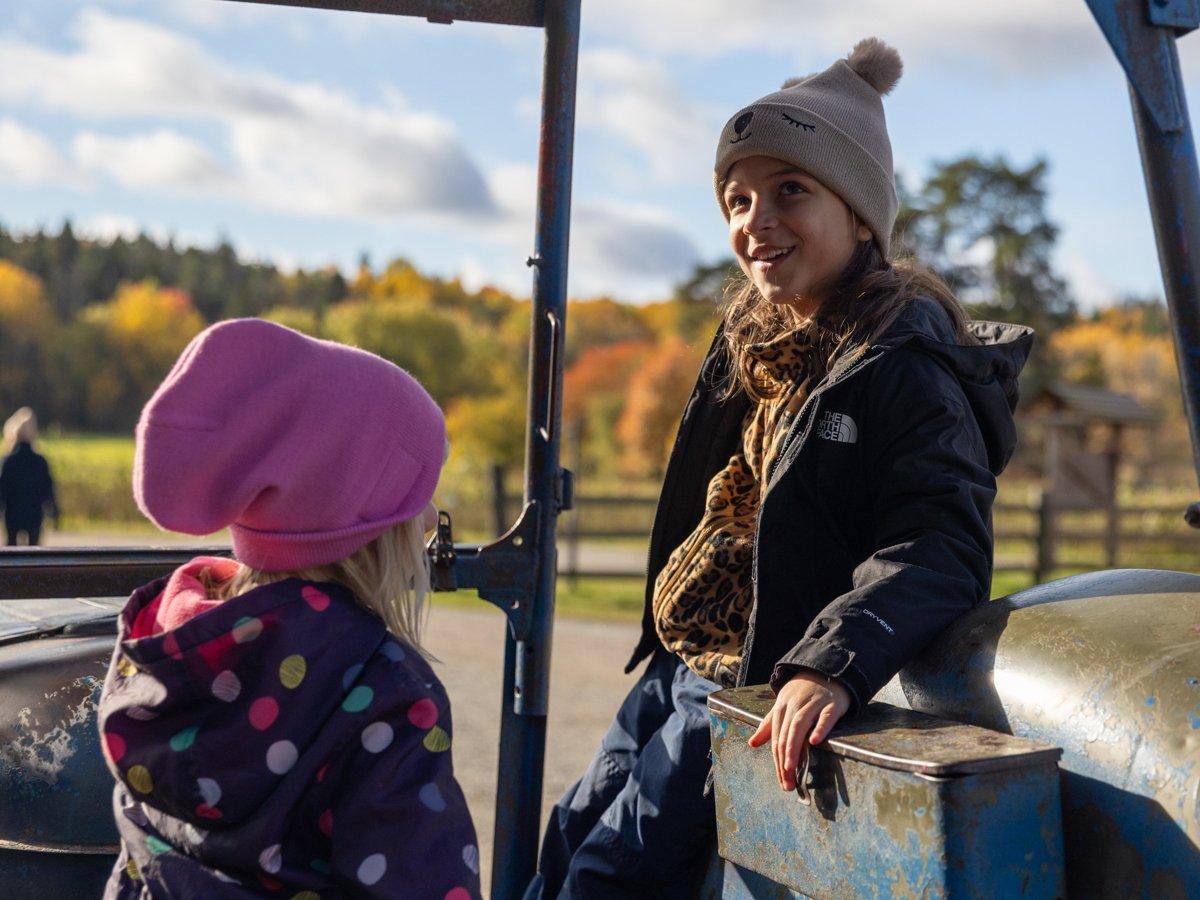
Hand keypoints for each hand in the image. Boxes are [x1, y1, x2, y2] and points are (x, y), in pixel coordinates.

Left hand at [747, 670, 850, 791]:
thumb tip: (752, 743)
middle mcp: (794, 705)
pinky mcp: (831, 704)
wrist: (825, 671)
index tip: (781, 781)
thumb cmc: (802, 694)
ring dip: (793, 747)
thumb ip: (769, 725)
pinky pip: (824, 717)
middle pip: (785, 734)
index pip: (776, 738)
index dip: (777, 761)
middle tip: (787, 783)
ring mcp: (813, 703)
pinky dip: (819, 728)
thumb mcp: (783, 706)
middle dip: (784, 760)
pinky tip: (815, 742)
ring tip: (790, 767)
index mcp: (781, 708)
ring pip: (799, 726)